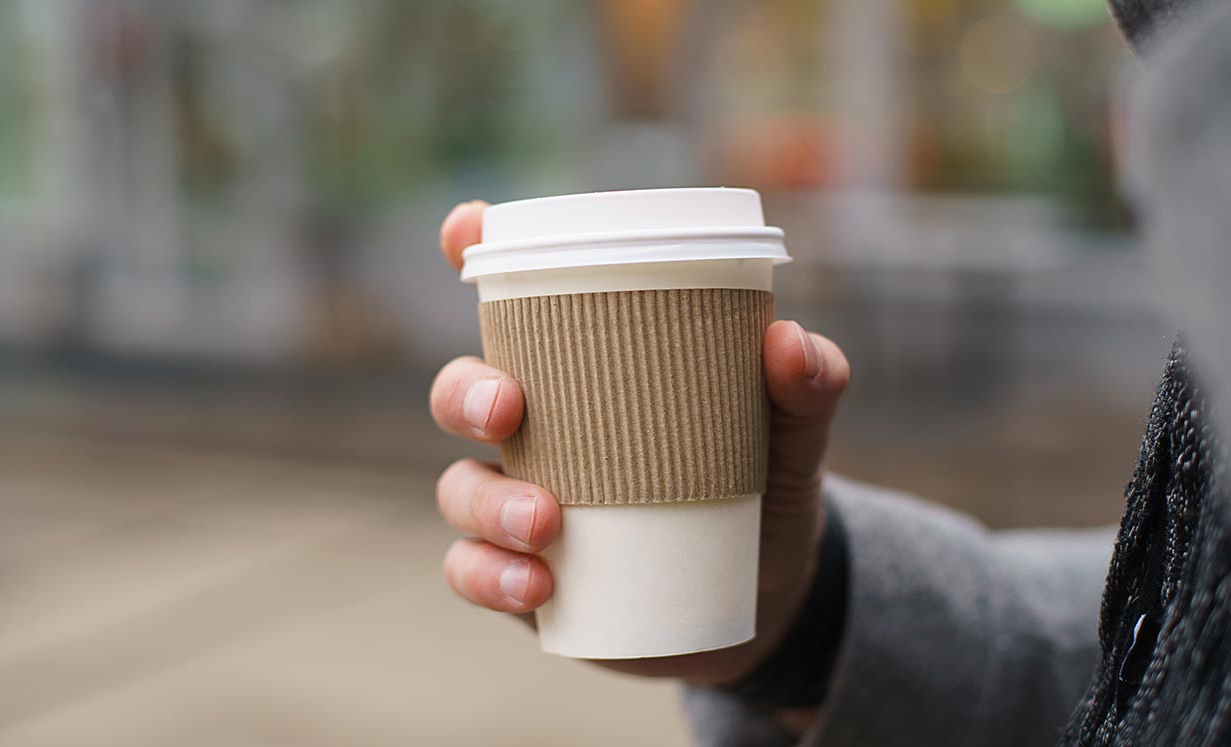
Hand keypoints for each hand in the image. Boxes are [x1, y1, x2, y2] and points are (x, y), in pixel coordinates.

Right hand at [430, 200, 849, 685]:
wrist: (769, 595)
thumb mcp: (792, 432)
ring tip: (545, 524)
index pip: (514, 299)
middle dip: (465, 391)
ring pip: (458, 488)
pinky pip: (473, 571)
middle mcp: (537, 429)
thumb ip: (806, 385)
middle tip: (508, 410)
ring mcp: (521, 501)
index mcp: (584, 368)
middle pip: (461, 390)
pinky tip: (538, 585)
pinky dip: (490, 576)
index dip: (473, 251)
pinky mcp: (522, 574)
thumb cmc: (763, 484)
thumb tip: (787, 339)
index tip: (467, 227)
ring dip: (487, 502)